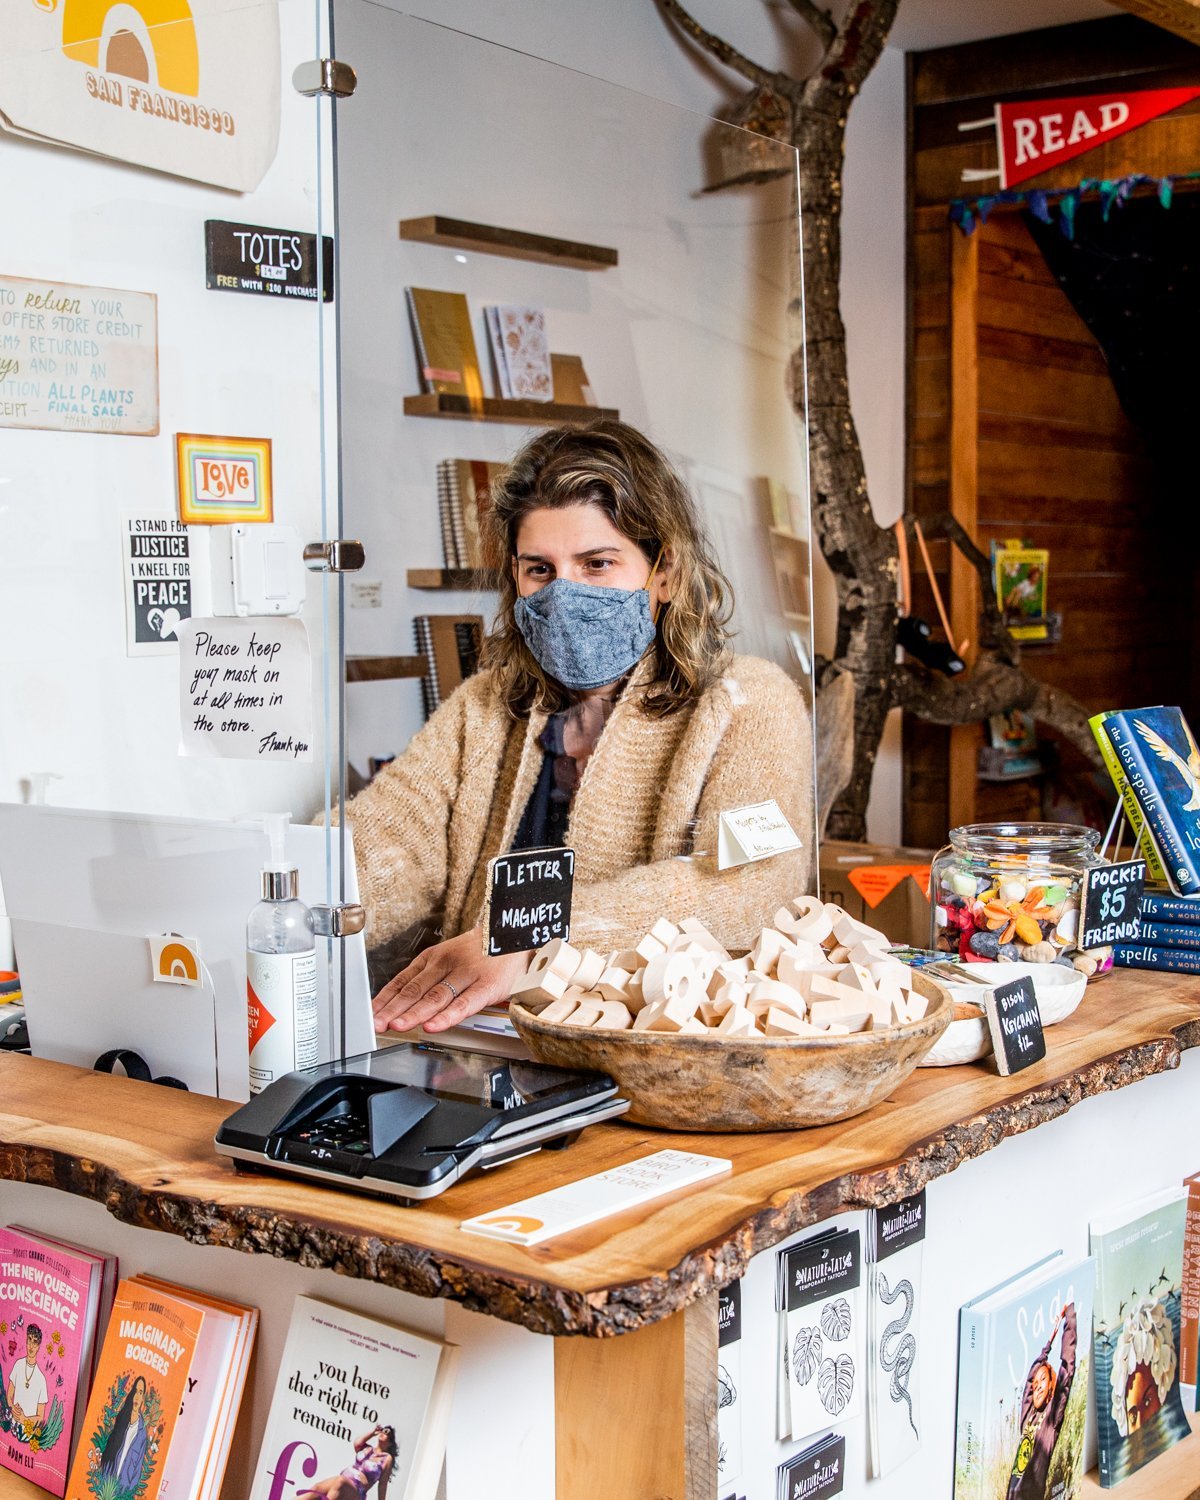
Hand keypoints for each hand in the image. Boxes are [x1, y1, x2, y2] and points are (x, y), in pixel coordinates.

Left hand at [372, 928, 531, 1033]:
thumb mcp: (450, 956)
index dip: (385, 999)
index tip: (370, 1014)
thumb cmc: (482, 951)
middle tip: (377, 1024)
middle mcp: (446, 964)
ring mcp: (466, 974)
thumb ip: (429, 978)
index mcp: (434, 957)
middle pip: (415, 990)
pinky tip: (433, 1025)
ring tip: (397, 1026)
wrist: (516, 936)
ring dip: (414, 1013)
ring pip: (435, 997)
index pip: (403, 981)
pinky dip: (447, 1016)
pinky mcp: (486, 986)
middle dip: (393, 1009)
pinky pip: (464, 1003)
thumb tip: (403, 1003)